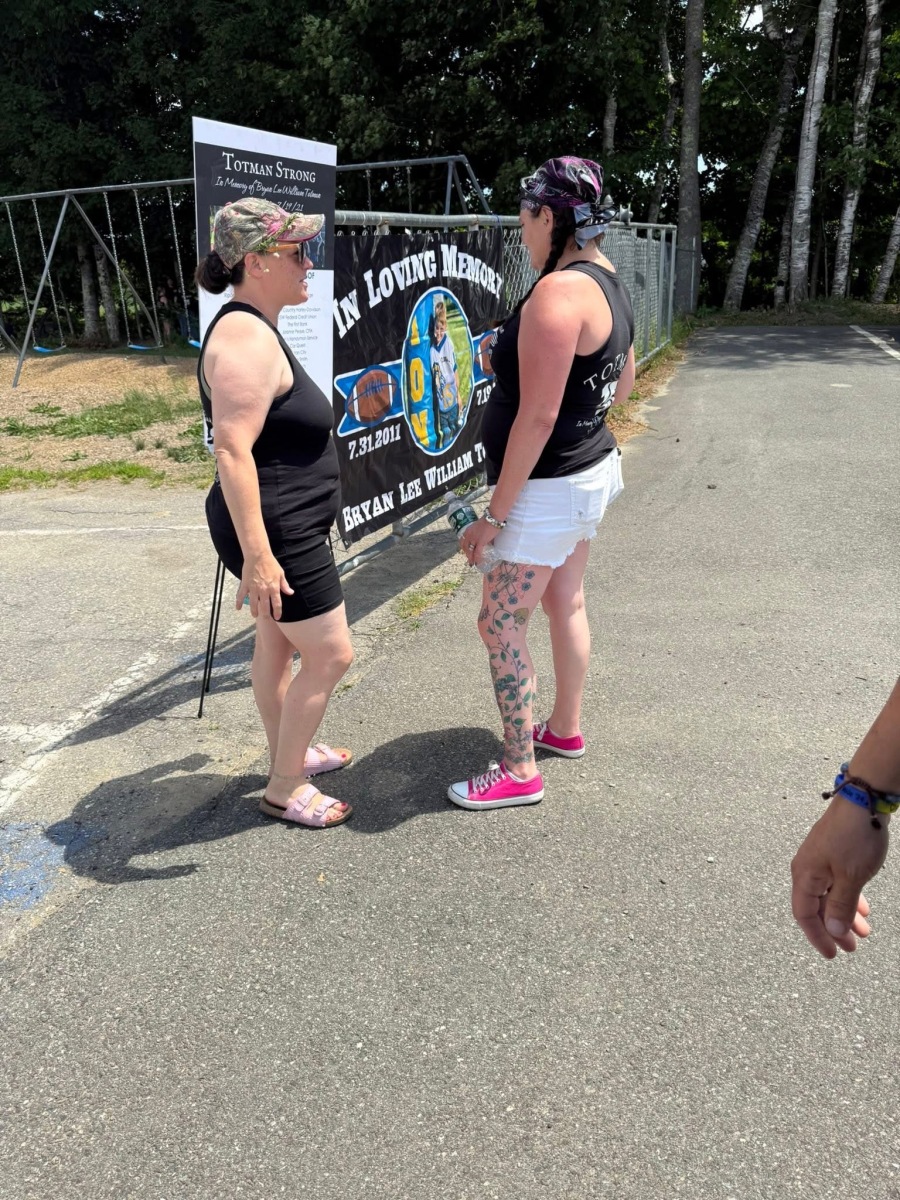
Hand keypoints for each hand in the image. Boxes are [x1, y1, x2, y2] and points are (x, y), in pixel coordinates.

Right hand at [237, 551, 294, 619]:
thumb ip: (285, 585)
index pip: (276, 604)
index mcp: (274, 588)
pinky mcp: (245, 585)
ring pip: (254, 604)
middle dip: (266, 615)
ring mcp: (254, 588)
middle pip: (265, 607)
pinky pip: (241, 596)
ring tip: (255, 615)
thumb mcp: (281, 574)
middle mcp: (264, 590)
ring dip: (254, 611)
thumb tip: (291, 593)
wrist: (258, 555)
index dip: (277, 612)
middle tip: (266, 618)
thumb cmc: (271, 564)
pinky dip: (239, 602)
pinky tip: (238, 608)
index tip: (278, 617)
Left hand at [459, 516, 496, 568]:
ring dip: (471, 559)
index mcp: (468, 531)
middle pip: (465, 548)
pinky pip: (477, 552)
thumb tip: (486, 540)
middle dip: (467, 555)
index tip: (466, 552)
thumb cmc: (489, 520)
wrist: (493, 517)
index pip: (462, 542)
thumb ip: (480, 534)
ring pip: (470, 551)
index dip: (464, 548)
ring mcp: (474, 539)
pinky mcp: (480, 542)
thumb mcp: (480, 527)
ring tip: (472, 564)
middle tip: (470, 560)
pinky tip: (477, 563)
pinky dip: (477, 559)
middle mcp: (468, 535)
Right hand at [791, 795, 888, 957]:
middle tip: (851, 948)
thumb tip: (833, 932)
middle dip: (834, 930)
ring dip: (844, 915)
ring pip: (829, 896)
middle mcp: (807, 869)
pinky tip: (863, 906)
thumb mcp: (851, 877)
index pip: (804, 915)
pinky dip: (848, 898)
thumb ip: (841, 906)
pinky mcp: (832, 854)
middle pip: (816, 908)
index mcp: (805, 876)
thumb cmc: (854, 837)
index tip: (832, 954)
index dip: (817, 937)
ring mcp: (820, 860)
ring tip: (863, 930)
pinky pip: (836, 883)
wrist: (863, 800)